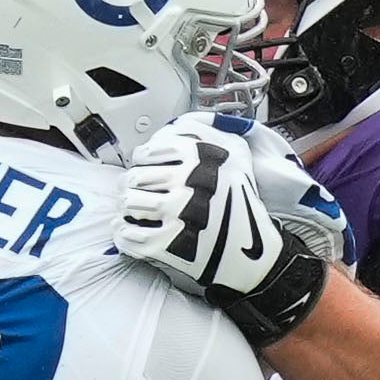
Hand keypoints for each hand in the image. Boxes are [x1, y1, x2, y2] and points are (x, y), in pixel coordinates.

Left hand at [115, 114, 339, 347]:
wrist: (255, 255)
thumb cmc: (243, 207)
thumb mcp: (237, 158)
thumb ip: (210, 135)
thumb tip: (179, 123)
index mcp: (200, 157)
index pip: (146, 153)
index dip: (142, 164)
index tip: (147, 172)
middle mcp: (188, 181)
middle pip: (135, 178)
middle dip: (133, 188)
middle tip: (140, 195)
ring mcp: (178, 213)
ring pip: (130, 204)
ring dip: (130, 210)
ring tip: (138, 213)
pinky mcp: (170, 243)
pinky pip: (130, 235)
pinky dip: (125, 235)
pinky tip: (130, 232)